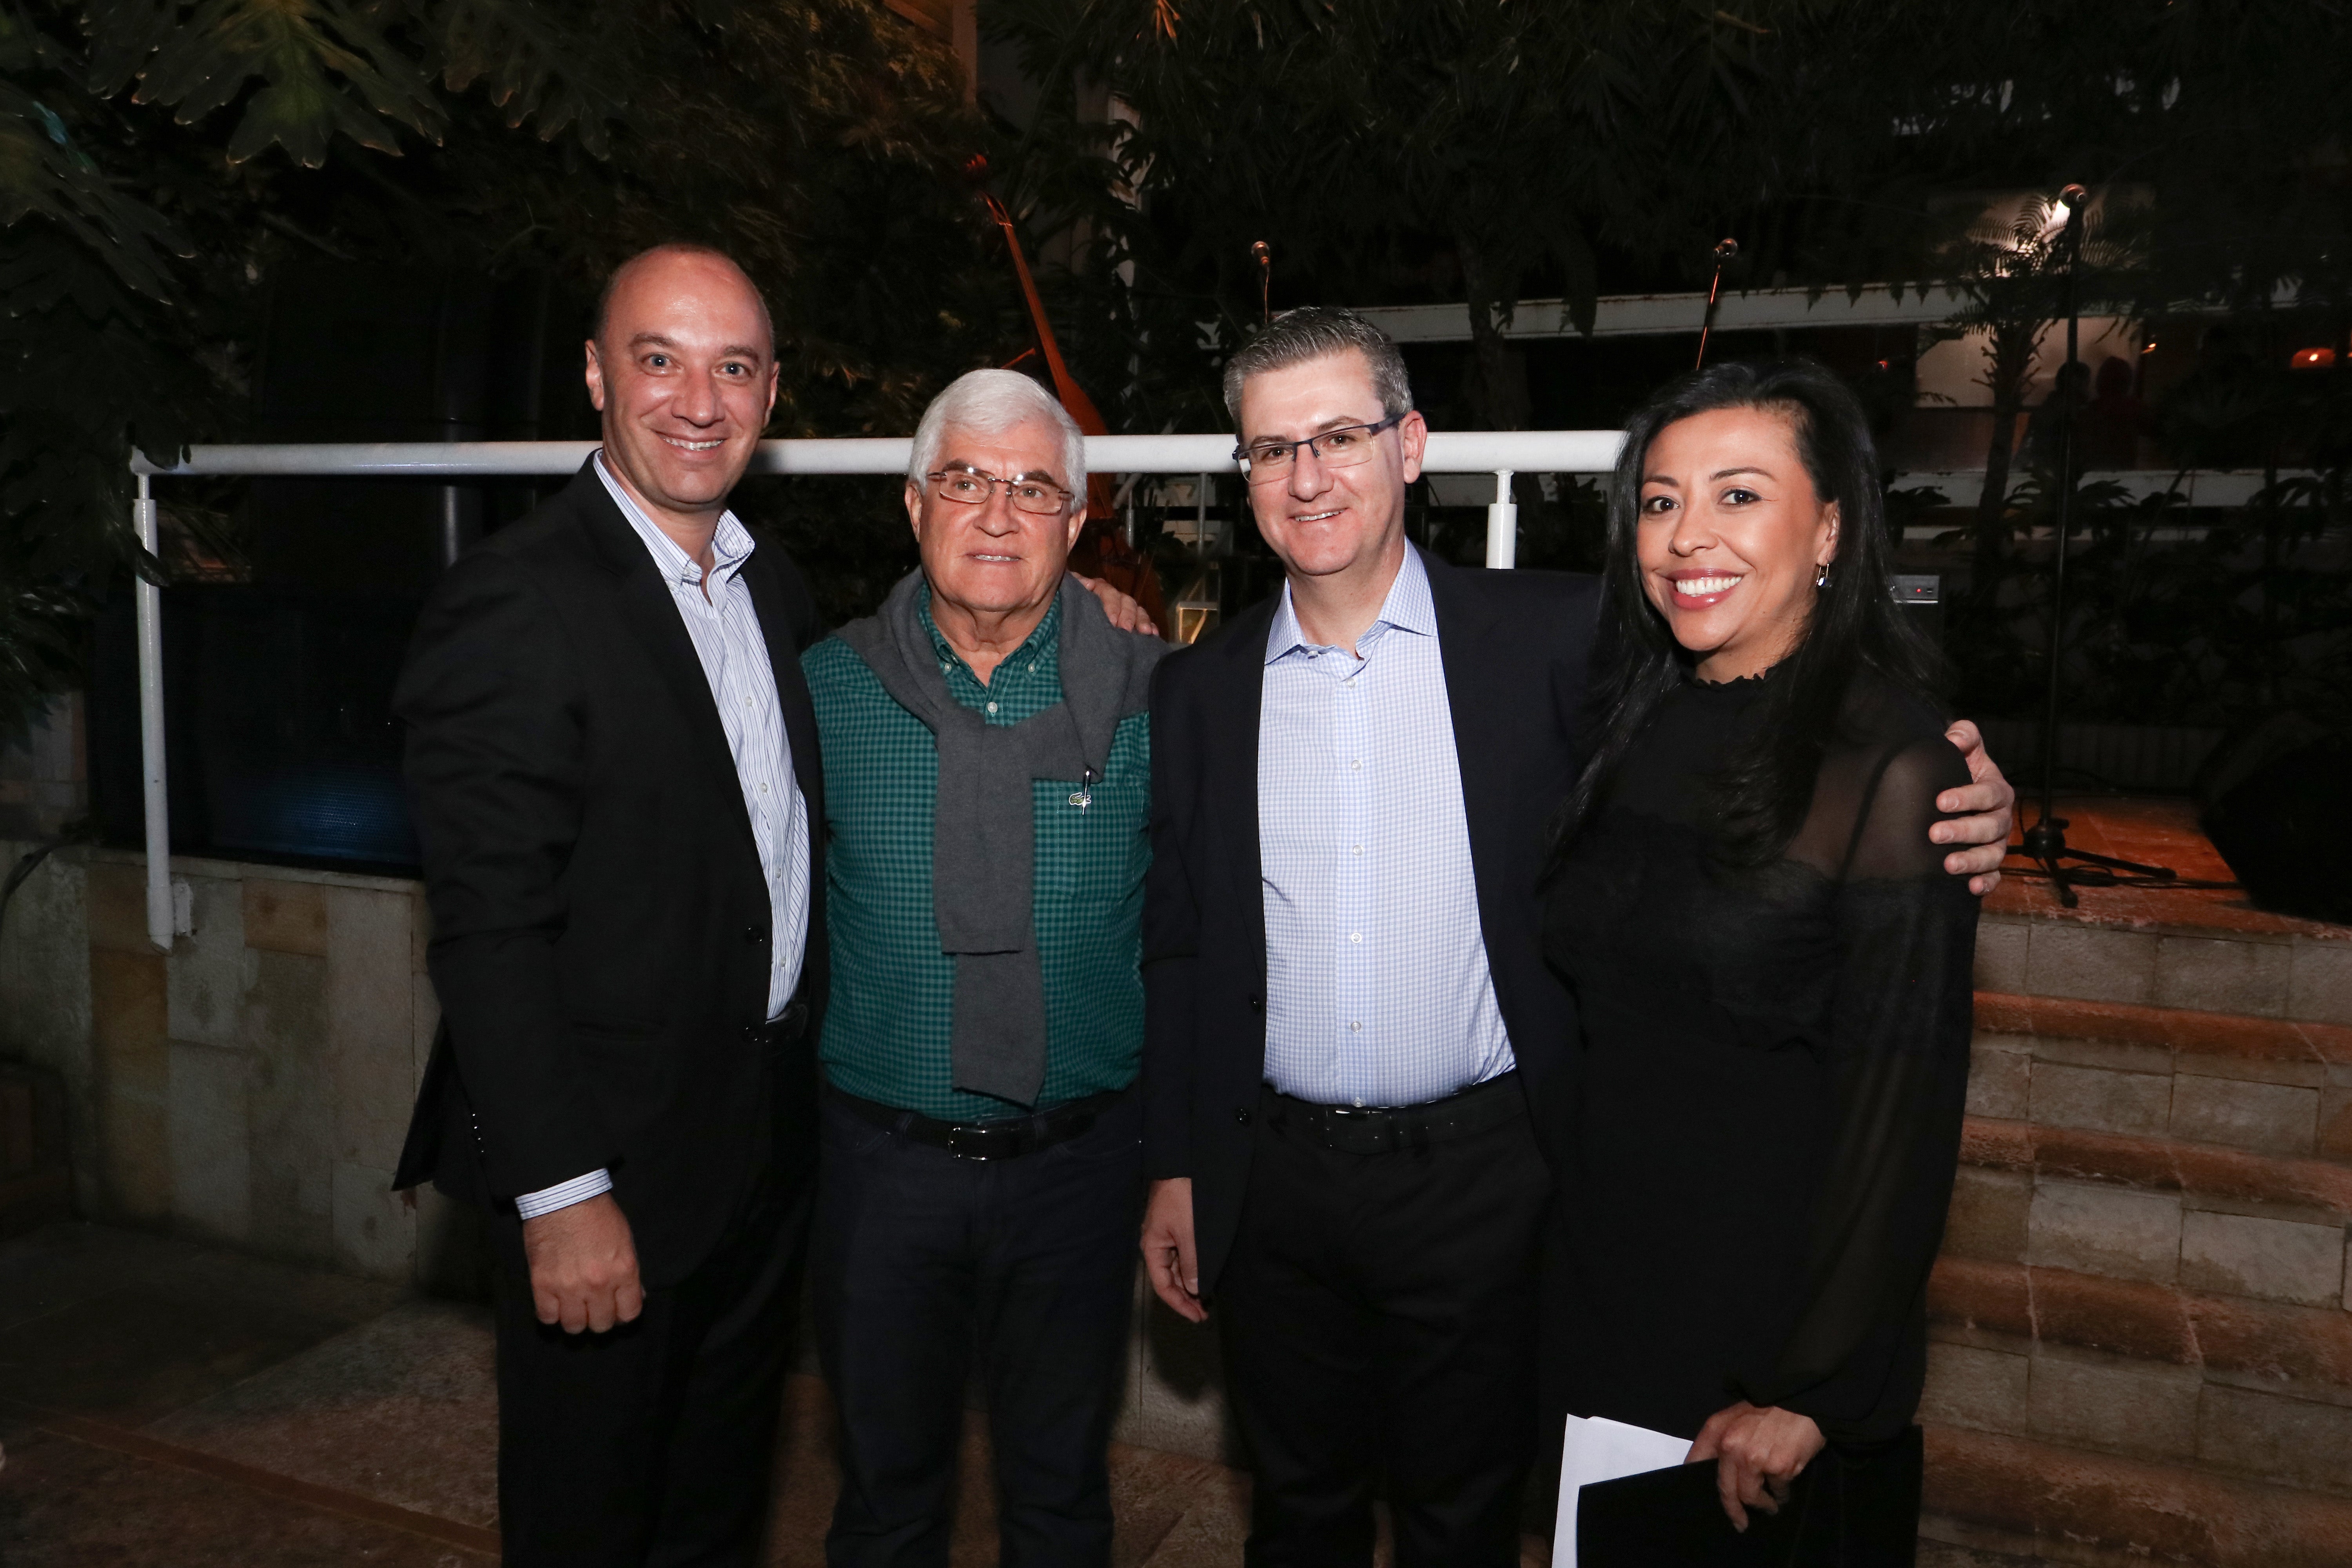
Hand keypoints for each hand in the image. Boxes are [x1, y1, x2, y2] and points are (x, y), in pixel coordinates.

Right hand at [522, 1193, 643, 1333]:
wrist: (564, 1196)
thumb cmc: (598, 1214)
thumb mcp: (625, 1240)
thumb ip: (630, 1272)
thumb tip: (635, 1296)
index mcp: (623, 1271)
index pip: (629, 1313)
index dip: (623, 1314)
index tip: (616, 1309)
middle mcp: (598, 1284)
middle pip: (601, 1324)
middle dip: (599, 1318)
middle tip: (594, 1307)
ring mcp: (568, 1287)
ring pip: (574, 1326)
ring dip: (575, 1319)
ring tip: (573, 1307)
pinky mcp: (542, 1284)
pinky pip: (547, 1317)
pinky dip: (551, 1314)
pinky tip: (554, 1303)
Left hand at [1074, 572, 1157, 635]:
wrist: (1063, 625)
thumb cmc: (1067, 606)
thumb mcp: (1068, 594)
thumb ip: (1076, 585)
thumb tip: (1089, 584)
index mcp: (1098, 590)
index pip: (1108, 593)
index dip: (1112, 606)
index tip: (1112, 621)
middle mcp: (1113, 598)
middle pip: (1125, 601)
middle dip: (1128, 615)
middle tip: (1126, 630)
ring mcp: (1123, 610)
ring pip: (1136, 610)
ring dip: (1142, 620)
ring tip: (1145, 632)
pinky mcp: (1131, 622)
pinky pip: (1143, 621)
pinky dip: (1149, 626)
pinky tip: (1153, 634)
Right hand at [1141, 1177, 1206, 1321]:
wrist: (1181, 1165)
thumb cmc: (1182, 1198)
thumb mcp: (1189, 1233)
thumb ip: (1191, 1263)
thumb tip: (1193, 1288)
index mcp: (1152, 1248)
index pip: (1162, 1285)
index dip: (1179, 1304)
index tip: (1197, 1316)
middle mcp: (1156, 1245)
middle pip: (1168, 1279)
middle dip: (1185, 1296)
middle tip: (1204, 1311)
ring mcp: (1165, 1236)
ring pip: (1175, 1268)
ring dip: (1189, 1284)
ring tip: (1205, 1298)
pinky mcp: (1176, 1228)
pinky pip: (1182, 1255)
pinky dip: (1191, 1268)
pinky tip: (1202, 1275)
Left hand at [1687, 1400, 1824, 1531]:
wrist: (1802, 1399)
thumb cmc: (1769, 1407)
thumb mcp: (1735, 1415)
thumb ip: (1723, 1439)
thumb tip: (1717, 1470)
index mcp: (1716, 1430)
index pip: (1694, 1462)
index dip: (1694, 1482)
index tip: (1699, 1498)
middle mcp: (1731, 1447)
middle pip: (1726, 1491)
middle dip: (1733, 1511)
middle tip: (1739, 1523)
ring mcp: (1754, 1459)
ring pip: (1752, 1496)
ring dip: (1761, 1505)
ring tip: (1769, 1506)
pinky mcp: (1779, 1468)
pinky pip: (1777, 1491)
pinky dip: (1781, 1494)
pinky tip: (1783, 1490)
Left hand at [1937, 718, 2015, 894]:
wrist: (1955, 793)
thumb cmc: (1959, 770)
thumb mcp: (1963, 748)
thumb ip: (1963, 735)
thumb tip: (1955, 737)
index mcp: (1997, 790)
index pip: (1988, 794)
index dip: (1967, 797)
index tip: (1940, 802)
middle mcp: (2001, 818)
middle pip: (1989, 827)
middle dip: (1963, 831)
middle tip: (1934, 834)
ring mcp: (1997, 843)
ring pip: (1992, 855)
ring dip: (1973, 861)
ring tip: (1949, 865)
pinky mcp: (1989, 863)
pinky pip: (1993, 876)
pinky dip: (1985, 883)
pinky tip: (1970, 888)